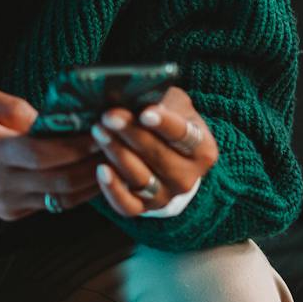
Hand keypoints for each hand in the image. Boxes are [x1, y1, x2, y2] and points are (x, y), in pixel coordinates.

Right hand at [0, 81, 104, 221]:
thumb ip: (10, 105)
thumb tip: (46, 118)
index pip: (42, 154)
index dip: (75, 146)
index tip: (99, 130)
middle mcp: (1, 183)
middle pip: (60, 182)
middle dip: (94, 165)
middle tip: (118, 144)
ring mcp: (9, 203)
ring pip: (63, 199)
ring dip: (93, 182)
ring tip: (114, 160)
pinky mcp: (14, 213)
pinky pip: (53, 205)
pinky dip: (77, 191)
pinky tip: (93, 172)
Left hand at [88, 84, 217, 216]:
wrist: (167, 157)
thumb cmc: (167, 122)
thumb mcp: (172, 106)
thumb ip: (158, 100)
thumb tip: (131, 93)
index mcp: (202, 150)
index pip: (184, 135)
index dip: (164, 124)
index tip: (145, 113)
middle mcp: (188, 177)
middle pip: (159, 156)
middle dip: (132, 134)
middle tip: (110, 117)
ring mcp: (166, 196)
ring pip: (142, 179)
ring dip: (118, 155)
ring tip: (99, 132)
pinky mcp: (144, 208)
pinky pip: (127, 205)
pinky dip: (113, 189)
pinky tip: (101, 170)